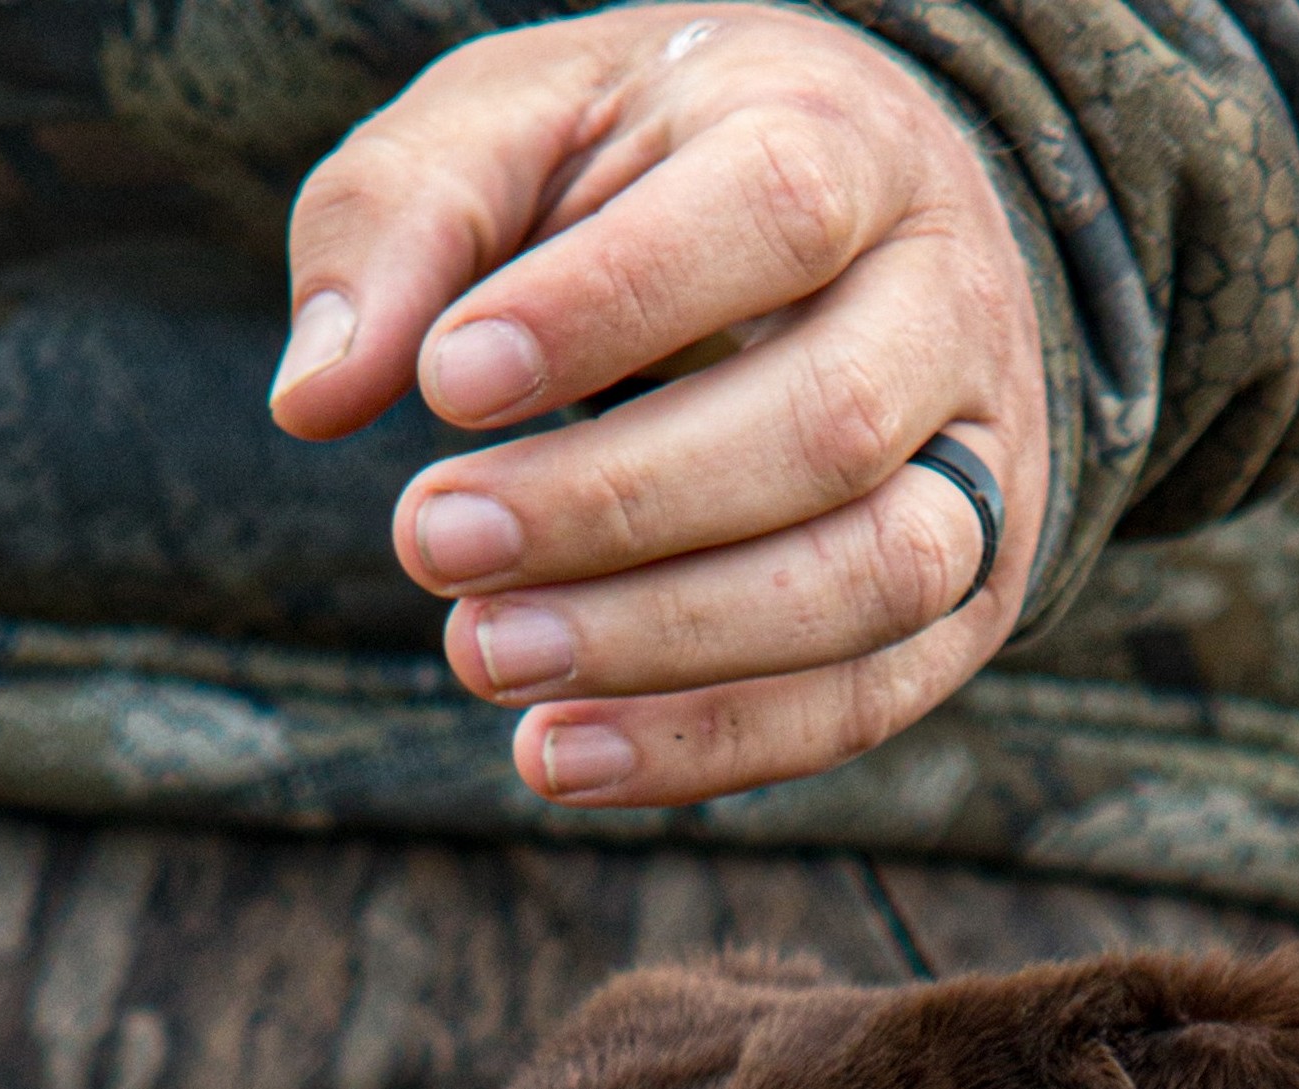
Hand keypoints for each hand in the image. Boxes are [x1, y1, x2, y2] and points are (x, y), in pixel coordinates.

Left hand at [270, 4, 1049, 806]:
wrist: (848, 227)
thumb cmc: (649, 168)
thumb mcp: (518, 124)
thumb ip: (406, 220)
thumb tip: (314, 397)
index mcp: (850, 142)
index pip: (770, 219)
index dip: (607, 312)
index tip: (446, 385)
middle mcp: (948, 307)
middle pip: (825, 430)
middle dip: (616, 509)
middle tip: (429, 542)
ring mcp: (984, 470)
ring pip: (873, 582)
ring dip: (668, 646)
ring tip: (485, 656)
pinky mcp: (965, 607)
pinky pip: (861, 704)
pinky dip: (706, 747)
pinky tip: (557, 755)